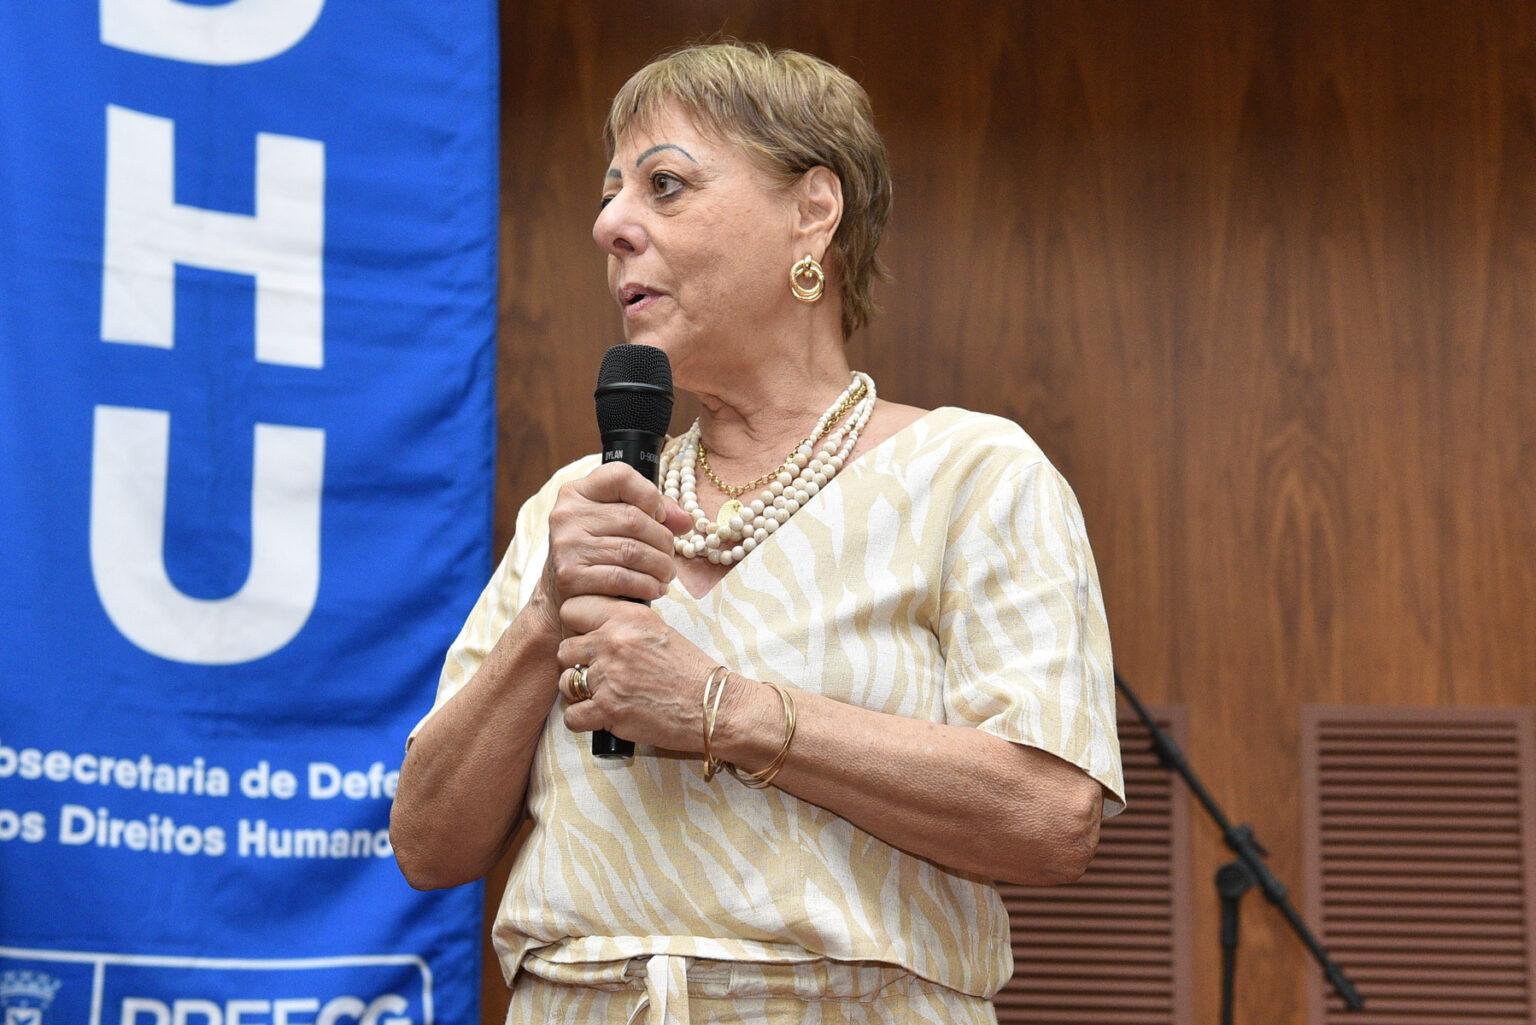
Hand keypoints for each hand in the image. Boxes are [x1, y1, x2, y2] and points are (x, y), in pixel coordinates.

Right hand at [537, 461, 692, 614]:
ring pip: (632, 551)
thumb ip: (652, 512)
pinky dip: (646, 585)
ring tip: (666, 574)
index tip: (659, 517)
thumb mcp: (616, 523)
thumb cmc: (597, 553)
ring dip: (659, 566)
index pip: (621, 476)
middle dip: (662, 540)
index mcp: (577, 492)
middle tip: (670, 556)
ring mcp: (566, 546)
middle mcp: (567, 515)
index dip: (649, 495)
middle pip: (633, 518)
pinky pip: (622, 578)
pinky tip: (654, 589)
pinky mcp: (569, 577)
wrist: (561, 596)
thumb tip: (686, 521)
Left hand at [556, 594, 743, 754]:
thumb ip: (623, 624)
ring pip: (565, 682)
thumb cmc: (689, 670)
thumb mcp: (658, 630)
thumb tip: (592, 625)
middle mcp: (614, 642)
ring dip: (579, 692)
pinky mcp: (608, 710)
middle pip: (565, 648)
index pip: (573, 607)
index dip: (576, 624)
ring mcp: (608, 676)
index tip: (585, 636)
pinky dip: (583, 720)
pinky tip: (601, 715)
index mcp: (628, 616)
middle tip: (597, 672)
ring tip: (603, 695)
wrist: (712, 705)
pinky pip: (571, 716)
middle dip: (576, 662)